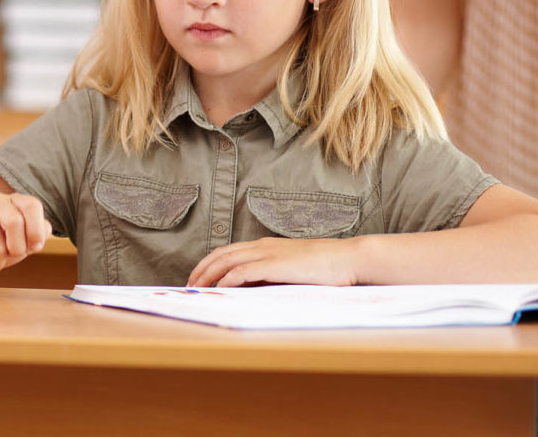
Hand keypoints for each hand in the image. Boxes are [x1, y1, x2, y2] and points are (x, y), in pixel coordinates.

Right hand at [0, 192, 49, 274]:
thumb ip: (40, 232)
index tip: (34, 247)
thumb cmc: (1, 243)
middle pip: (13, 222)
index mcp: (14, 200)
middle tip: (11, 255)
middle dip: (17, 249)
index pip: (31, 206)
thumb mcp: (23, 239)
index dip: (36, 231)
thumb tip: (44, 230)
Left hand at [187, 237, 359, 287]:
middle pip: (220, 254)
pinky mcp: (275, 264)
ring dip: (208, 275)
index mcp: (266, 246)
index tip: (199, 279)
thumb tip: (254, 290)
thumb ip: (273, 277)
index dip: (209, 264)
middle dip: (201, 269)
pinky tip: (218, 288)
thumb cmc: (326, 268)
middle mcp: (262, 246)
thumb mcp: (293, 271)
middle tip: (188, 285)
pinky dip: (226, 279)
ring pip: (226, 261)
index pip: (228, 252)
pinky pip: (242, 271)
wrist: (349, 259)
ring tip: (195, 289)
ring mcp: (268, 253)